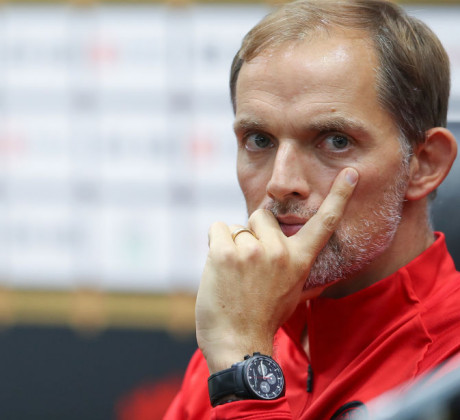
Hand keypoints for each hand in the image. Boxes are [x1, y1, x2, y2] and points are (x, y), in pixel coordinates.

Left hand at [195, 168, 357, 373]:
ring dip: (231, 244)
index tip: (351, 173)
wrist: (237, 343)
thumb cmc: (264, 319)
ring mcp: (253, 251)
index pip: (324, 223)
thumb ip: (307, 277)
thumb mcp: (296, 296)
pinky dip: (214, 243)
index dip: (339, 196)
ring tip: (233, 275)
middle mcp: (280, 252)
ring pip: (237, 226)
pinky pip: (218, 228)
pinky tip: (219, 268)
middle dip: (252, 233)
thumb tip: (331, 278)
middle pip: (263, 216)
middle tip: (248, 266)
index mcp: (300, 261)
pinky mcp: (226, 253)